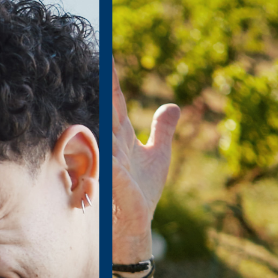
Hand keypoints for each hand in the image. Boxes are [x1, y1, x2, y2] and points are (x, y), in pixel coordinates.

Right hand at [111, 61, 179, 263]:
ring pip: (105, 131)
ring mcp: (109, 163)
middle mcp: (111, 144)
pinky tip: (109, 143)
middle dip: (106, 83)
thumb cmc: (140, 194)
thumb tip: (174, 106)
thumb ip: (163, 130)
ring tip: (102, 88)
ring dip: (105, 111)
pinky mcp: (114, 185)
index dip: (111, 75)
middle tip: (103, 55)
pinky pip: (109, 165)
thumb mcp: (158, 156)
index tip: (107, 49)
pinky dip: (109, 154)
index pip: (115, 99)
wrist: (132, 228)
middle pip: (109, 107)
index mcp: (120, 134)